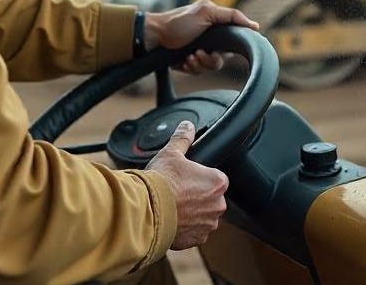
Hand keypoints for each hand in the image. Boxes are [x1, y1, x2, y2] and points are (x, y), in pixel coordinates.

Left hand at [145, 0, 258, 73]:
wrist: (153, 37)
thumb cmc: (177, 22)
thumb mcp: (205, 12)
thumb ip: (230, 16)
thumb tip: (254, 25)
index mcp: (217, 25)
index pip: (236, 40)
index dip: (233, 47)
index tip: (220, 48)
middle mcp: (212, 38)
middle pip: (224, 58)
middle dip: (210, 58)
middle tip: (198, 53)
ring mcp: (201, 49)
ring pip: (212, 67)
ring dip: (200, 64)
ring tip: (189, 57)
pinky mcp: (191, 61)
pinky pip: (199, 71)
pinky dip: (191, 67)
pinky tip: (183, 61)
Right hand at [146, 120, 228, 249]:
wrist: (147, 211)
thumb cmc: (161, 182)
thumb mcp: (171, 153)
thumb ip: (183, 138)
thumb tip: (187, 126)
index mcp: (217, 182)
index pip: (215, 177)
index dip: (199, 176)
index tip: (185, 177)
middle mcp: (218, 205)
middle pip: (209, 197)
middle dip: (196, 195)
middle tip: (177, 190)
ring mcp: (208, 224)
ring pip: (202, 215)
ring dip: (191, 211)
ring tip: (172, 204)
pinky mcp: (196, 239)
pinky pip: (193, 231)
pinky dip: (184, 226)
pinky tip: (171, 217)